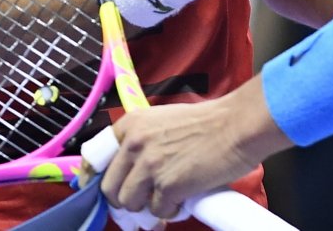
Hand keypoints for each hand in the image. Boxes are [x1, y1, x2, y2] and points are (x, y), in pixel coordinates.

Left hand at [101, 81, 287, 220]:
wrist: (237, 125)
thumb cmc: (208, 122)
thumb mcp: (163, 122)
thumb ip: (142, 142)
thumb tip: (131, 172)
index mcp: (131, 125)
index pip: (95, 158)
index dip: (97, 178)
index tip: (104, 188)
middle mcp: (134, 145)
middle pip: (110, 189)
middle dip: (126, 199)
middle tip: (143, 200)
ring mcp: (150, 166)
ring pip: (130, 204)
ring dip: (148, 206)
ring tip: (168, 197)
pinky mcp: (168, 186)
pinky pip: (158, 211)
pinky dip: (170, 210)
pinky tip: (184, 198)